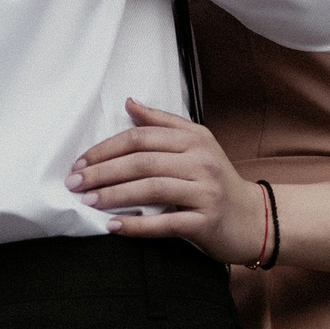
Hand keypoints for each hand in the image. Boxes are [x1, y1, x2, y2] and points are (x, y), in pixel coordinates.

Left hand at [67, 98, 268, 265]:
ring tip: (88, 203)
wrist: (255, 218)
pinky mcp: (207, 221)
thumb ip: (161, 123)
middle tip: (74, 184)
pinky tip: (113, 226)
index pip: (140, 137)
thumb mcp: (196, 144)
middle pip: (141, 162)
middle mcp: (201, 161)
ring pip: (151, 189)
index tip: (79, 162)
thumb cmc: (216, 180)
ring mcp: (205, 191)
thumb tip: (129, 102)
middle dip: (102, 172)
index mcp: (193, 139)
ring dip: (114, 196)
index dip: (105, 149)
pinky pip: (166, 223)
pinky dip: (136, 226)